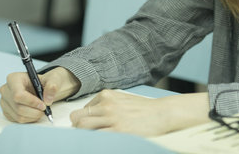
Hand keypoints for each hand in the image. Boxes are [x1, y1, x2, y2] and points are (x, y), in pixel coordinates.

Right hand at [0, 67, 79, 122]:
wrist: (40, 87)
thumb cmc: (44, 82)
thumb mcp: (52, 79)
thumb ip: (52, 86)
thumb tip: (48, 99)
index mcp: (14, 78)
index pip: (18, 94)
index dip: (31, 102)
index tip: (43, 105)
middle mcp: (6, 90)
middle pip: (18, 107)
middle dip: (34, 111)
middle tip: (44, 109)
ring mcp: (4, 101)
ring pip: (18, 116)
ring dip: (33, 116)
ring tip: (41, 110)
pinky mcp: (6, 111)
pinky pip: (17, 120)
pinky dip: (29, 119)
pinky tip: (35, 112)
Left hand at [70, 90, 209, 136]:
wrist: (162, 112)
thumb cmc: (143, 108)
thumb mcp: (123, 99)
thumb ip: (108, 104)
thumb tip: (92, 115)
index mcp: (107, 96)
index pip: (83, 109)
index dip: (82, 120)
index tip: (85, 127)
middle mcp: (107, 105)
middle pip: (78, 117)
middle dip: (76, 127)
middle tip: (83, 135)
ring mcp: (112, 118)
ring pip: (83, 126)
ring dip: (82, 134)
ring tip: (89, 140)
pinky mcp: (118, 130)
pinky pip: (96, 136)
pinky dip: (93, 140)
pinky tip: (99, 143)